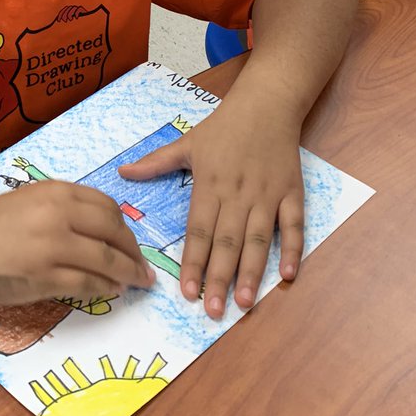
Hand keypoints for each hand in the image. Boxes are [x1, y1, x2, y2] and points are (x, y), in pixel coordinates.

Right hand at [0, 181, 153, 305]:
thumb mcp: (30, 201)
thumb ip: (63, 210)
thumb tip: (100, 232)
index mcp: (56, 192)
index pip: (108, 207)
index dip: (125, 228)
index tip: (131, 241)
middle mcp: (59, 214)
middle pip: (115, 232)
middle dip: (134, 252)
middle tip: (143, 267)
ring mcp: (53, 246)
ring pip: (107, 260)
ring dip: (127, 273)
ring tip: (135, 282)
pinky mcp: (45, 275)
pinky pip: (88, 283)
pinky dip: (105, 288)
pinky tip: (111, 291)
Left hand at [119, 100, 303, 319]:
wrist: (267, 103)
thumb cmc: (224, 126)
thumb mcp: (186, 142)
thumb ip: (155, 163)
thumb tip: (122, 173)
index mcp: (209, 184)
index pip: (198, 231)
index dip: (193, 263)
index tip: (187, 292)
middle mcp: (237, 193)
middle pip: (226, 241)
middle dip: (218, 278)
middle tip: (212, 311)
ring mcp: (267, 194)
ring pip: (258, 239)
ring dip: (251, 271)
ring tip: (243, 302)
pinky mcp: (292, 192)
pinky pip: (294, 224)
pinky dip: (292, 249)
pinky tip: (288, 275)